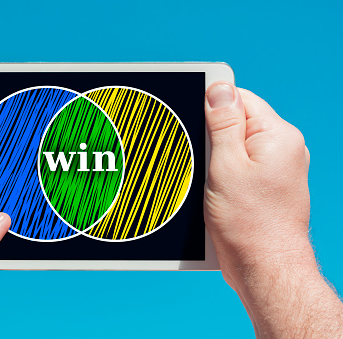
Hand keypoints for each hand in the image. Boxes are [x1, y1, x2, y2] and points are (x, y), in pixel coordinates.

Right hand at [204, 81, 311, 287]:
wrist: (264, 267)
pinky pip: (240, 165)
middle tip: (204, 162)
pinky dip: (223, 172)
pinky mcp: (267, 185)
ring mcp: (276, 168)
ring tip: (212, 182)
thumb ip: (224, 124)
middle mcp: (283, 149)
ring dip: (216, 158)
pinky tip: (216, 190)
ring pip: (236, 146)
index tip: (194, 121)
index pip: (241, 98)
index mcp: (278, 137)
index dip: (212, 106)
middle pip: (238, 122)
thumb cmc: (249, 224)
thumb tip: (219, 88)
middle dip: (213, 137)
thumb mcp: (227, 167)